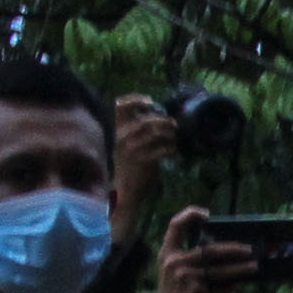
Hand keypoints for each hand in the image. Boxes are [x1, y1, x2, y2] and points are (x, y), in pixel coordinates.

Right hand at [109, 95, 183, 244]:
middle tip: (173, 125)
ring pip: (156, 133)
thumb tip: (158, 119)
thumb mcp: (127, 146)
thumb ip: (137, 132)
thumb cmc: (128, 168)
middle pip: (146, 119)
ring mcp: (132, 149)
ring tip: (174, 138)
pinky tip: (173, 152)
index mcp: (117, 131)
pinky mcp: (143, 161)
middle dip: (163, 120)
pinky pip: (162, 149)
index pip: (121, 107)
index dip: (135, 99)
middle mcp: (122, 137)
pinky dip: (171, 149)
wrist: (125, 192)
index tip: (150, 102)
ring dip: (169, 134)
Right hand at [149, 204, 254, 292]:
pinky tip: (240, 284)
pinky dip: (230, 285)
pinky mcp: (196, 290)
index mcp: (167, 251)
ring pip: (219, 268)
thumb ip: (190, 256)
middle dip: (232, 248)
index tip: (208, 215)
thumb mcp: (174, 270)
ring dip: (239, 268)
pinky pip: (219, 285)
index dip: (190, 214)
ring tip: (254, 265)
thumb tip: (223, 247)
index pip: (175, 225)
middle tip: (249, 249)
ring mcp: (185, 275)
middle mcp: (174, 261)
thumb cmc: (175, 291)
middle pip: (209, 248)